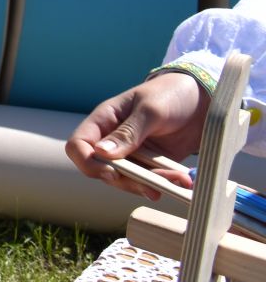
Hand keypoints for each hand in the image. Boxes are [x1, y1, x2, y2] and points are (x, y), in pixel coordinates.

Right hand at [65, 71, 206, 198]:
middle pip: (103, 169)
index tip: (112, 173)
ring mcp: (133, 153)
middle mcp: (113, 139)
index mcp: (104, 121)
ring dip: (150, 184)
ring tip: (177, 180)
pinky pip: (151, 180)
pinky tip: (181, 180)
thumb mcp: (150, 110)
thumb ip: (128, 133)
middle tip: (151, 186)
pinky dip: (165, 183)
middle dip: (126, 181)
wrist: (202, 100)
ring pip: (127, 180)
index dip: (88, 163)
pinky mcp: (153, 164)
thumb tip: (101, 154)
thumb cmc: (170, 94)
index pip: (79, 145)